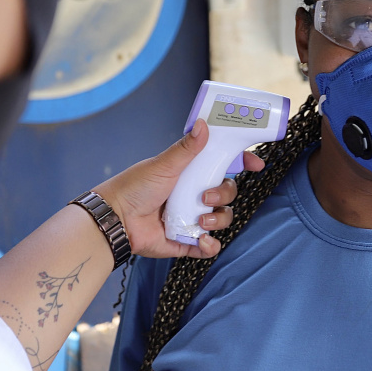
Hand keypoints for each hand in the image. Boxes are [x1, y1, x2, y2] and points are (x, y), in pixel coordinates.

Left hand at [93, 119, 264, 258]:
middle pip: (228, 193)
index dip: (242, 163)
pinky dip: (210, 245)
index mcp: (191, 173)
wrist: (115, 220)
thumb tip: (204, 124)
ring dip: (218, 220)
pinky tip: (202, 241)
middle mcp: (194, 195)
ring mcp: (191, 219)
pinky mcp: (186, 242)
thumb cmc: (134, 187)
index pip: (223, 166)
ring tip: (199, 222)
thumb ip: (186, 148)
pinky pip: (209, 246)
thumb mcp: (163, 165)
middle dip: (225, 195)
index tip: (256, 164)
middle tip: (206, 196)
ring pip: (222, 218)